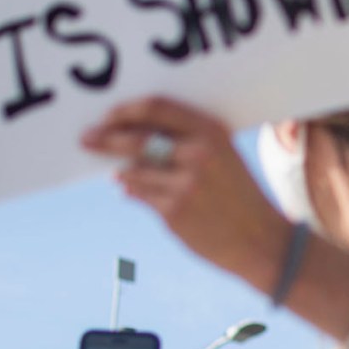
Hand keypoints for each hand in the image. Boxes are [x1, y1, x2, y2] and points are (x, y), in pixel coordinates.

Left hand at [82, 97, 291, 291]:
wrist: (261, 240)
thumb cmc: (238, 195)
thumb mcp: (223, 157)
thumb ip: (186, 141)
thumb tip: (133, 133)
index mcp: (211, 132)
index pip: (156, 107)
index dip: (126, 110)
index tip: (107, 115)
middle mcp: (198, 153)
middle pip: (136, 137)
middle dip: (105, 137)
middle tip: (86, 138)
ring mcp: (185, 183)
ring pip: (133, 169)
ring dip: (121, 170)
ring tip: (115, 171)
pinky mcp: (174, 211)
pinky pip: (139, 194)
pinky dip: (130, 190)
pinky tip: (128, 189)